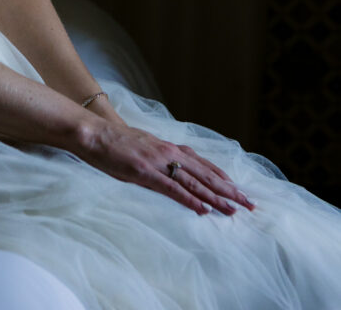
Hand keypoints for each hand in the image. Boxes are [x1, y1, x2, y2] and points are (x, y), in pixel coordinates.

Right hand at [80, 120, 256, 215]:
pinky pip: (172, 188)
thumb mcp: (144, 147)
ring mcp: (158, 162)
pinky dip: (189, 199)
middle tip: (249, 204)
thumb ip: (160, 159)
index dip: (223, 178)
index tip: (239, 190)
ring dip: (215, 197)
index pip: (203, 164)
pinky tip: (202, 209)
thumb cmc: (115, 142)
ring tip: (233, 210)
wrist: (93, 133)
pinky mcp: (145, 172)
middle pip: (205, 174)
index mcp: (168, 148)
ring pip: (194, 182)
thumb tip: (172, 171)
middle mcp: (168, 152)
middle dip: (228, 190)